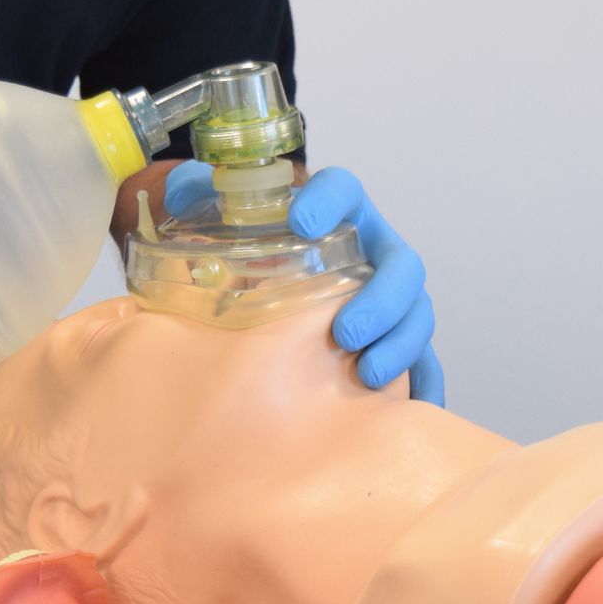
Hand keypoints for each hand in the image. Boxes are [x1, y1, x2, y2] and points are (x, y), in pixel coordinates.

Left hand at [163, 160, 442, 405]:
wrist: (280, 284)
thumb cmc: (263, 249)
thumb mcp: (228, 220)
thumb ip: (200, 194)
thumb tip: (177, 195)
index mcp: (342, 213)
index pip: (345, 191)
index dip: (329, 201)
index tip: (301, 223)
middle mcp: (377, 251)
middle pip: (402, 266)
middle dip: (381, 300)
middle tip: (344, 333)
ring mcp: (395, 298)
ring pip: (418, 315)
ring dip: (400, 345)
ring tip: (367, 376)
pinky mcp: (401, 339)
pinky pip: (425, 365)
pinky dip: (424, 388)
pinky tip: (412, 412)